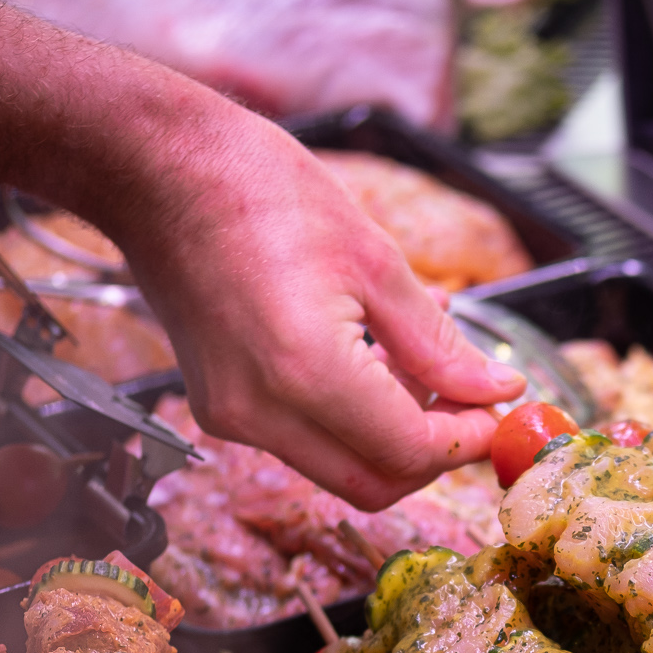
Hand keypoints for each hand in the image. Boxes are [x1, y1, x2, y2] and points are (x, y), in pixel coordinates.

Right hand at [108, 105, 525, 508]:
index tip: (495, 409)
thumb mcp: (375, 260)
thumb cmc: (257, 190)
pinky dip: (351, 421)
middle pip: (374, 484)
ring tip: (419, 368)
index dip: (464, 440)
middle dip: (432, 455)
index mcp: (305, 371)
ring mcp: (233, 416)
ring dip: (392, 436)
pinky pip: (303, 442)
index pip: (409, 450)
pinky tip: (371, 363)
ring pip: (340, 469)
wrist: (156, 169)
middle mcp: (261, 412)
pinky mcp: (220, 408)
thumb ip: (439, 343)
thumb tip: (494, 388)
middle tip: (469, 404)